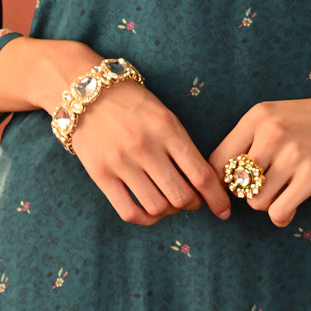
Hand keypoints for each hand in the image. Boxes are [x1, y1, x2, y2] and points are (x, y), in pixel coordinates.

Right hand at [72, 80, 231, 227]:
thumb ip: (181, 145)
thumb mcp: (164, 114)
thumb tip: (202, 181)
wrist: (86, 91)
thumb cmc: (132, 101)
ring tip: (171, 203)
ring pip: (157, 207)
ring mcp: (121, 162)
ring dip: (171, 212)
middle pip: (181, 196)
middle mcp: (145, 147)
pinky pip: (129, 211)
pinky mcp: (100, 175)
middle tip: (194, 201)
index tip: (224, 209)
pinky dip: (146, 218)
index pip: (201, 174)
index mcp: (167, 128)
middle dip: (194, 204)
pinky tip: (151, 211)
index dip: (217, 197)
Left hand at [209, 84, 310, 227]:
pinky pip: (278, 211)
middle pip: (235, 185)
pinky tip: (292, 206)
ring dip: (267, 204)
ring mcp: (292, 154)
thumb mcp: (279, 114)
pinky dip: (282, 216)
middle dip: (246, 194)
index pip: (217, 160)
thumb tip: (226, 178)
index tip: (232, 190)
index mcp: (257, 116)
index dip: (220, 182)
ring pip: (255, 201)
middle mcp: (271, 133)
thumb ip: (252, 139)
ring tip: (283, 194)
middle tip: (265, 190)